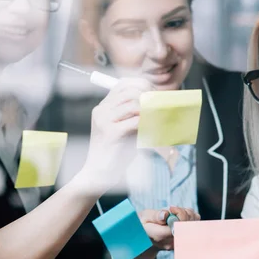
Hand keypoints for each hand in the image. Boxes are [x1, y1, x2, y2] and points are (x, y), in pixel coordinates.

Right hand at [79, 77, 151, 193]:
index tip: (155, 94)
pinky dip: (148, 124)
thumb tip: (158, 103)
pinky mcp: (111, 133)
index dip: (142, 85)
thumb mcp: (125, 128)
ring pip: (134, 104)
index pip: (123, 84)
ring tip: (157, 121)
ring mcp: (105, 121)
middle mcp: (102, 110)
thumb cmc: (115, 152)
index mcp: (103, 107)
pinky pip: (136, 121)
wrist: (98, 173)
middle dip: (149, 98)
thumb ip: (135, 115)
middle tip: (160, 108)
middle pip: (130, 91)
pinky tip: (152, 130)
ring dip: (150, 111)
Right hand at [139, 206, 199, 250]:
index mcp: (159, 236)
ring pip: (193, 226)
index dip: (179, 214)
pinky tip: (182, 216)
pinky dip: (191, 218)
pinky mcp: (184, 240)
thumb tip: (165, 215)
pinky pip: (195, 226)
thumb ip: (154, 216)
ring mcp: (178, 243)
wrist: (146, 236)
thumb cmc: (144, 224)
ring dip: (188, 214)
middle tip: (173, 208)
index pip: (177, 226)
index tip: (171, 208)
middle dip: (184, 212)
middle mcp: (170, 243)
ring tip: (176, 212)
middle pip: (187, 226)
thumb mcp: (144, 217)